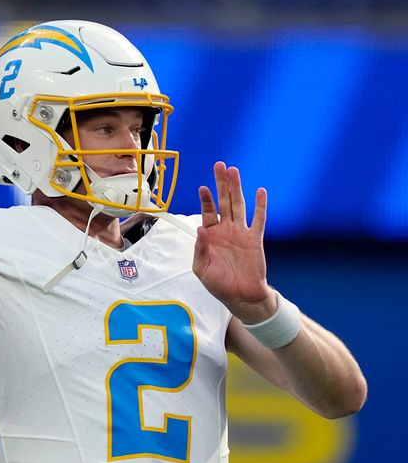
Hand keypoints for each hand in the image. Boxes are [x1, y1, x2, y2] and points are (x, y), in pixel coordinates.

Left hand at [192, 161, 275, 323]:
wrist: (241, 297)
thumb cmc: (219, 284)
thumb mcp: (202, 268)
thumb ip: (200, 248)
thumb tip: (200, 228)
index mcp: (211, 236)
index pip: (208, 212)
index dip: (206, 199)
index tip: (203, 187)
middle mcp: (226, 230)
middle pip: (224, 202)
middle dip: (221, 184)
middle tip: (220, 166)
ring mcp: (241, 233)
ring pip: (239, 205)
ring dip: (237, 188)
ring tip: (234, 171)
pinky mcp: (255, 239)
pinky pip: (259, 220)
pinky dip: (260, 206)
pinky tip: (260, 192)